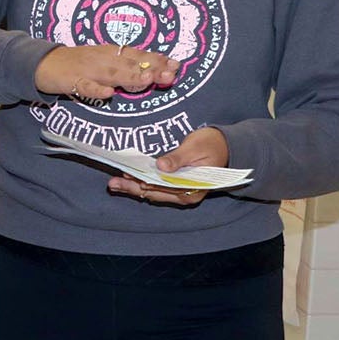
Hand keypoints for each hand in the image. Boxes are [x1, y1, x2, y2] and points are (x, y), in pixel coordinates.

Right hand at [35, 44, 179, 103]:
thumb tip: (153, 73)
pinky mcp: (72, 80)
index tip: (177, 65)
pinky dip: (96, 89)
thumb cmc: (79, 64)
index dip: (157, 60)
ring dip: (130, 77)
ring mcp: (88, 69)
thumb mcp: (104, 61)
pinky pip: (85, 86)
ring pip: (112, 74)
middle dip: (151, 69)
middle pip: (131, 64)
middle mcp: (104, 59)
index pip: (139, 55)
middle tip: (171, 73)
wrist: (44, 62)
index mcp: (112, 53)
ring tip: (147, 81)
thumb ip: (126, 68)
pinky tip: (107, 94)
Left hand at [108, 127, 228, 207]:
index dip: (147, 182)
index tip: (131, 177)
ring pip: (153, 192)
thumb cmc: (212, 144)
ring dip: (133, 187)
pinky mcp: (175, 187)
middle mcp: (187, 195)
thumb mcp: (195, 148)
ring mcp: (181, 193)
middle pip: (156, 193)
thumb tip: (161, 166)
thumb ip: (178, 158)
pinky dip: (141, 183)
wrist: (225, 146)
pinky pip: (156, 188)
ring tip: (114, 184)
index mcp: (194, 188)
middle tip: (113, 183)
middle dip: (133, 187)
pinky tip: (127, 179)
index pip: (166, 188)